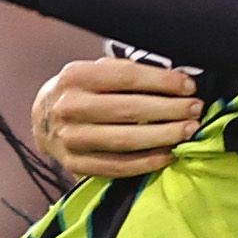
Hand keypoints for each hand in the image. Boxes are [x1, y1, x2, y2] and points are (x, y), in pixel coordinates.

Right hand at [34, 57, 199, 178]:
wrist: (42, 118)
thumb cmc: (81, 91)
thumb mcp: (95, 71)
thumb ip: (127, 73)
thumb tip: (175, 80)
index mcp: (76, 76)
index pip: (127, 77)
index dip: (162, 82)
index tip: (189, 87)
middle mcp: (70, 106)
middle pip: (130, 110)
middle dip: (170, 110)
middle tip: (195, 110)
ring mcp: (71, 138)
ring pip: (126, 140)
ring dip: (164, 136)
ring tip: (188, 131)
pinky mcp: (75, 164)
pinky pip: (118, 166)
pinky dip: (147, 162)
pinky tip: (169, 155)